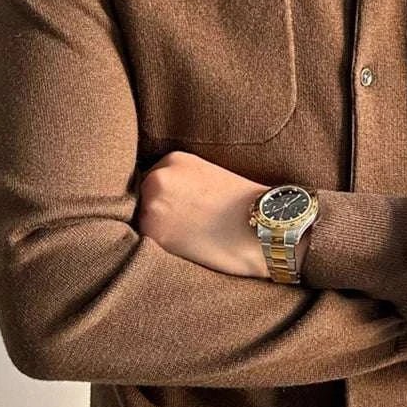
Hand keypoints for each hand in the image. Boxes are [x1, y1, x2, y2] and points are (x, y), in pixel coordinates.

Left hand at [137, 151, 271, 277]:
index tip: (184, 209)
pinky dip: (162, 247)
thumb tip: (164, 200)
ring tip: (190, 237)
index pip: (154, 179)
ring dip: (159, 230)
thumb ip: (183, 181)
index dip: (167, 198)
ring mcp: (153, 206)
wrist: (263, 228)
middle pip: (143, 198)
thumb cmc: (245, 206)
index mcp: (174, 159)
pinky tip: (187, 247)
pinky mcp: (154, 235)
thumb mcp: (211, 176)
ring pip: (143, 220)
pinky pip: (147, 243)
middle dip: (159, 212)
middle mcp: (158, 178)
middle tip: (186, 225)